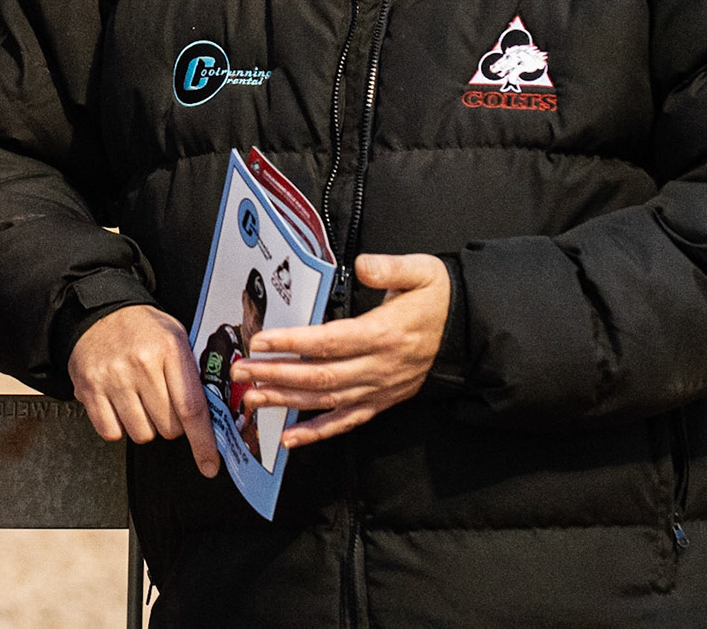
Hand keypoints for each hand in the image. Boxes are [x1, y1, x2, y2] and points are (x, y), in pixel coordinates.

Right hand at [68, 304, 219, 477]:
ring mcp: (113, 377)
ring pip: (141, 433)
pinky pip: (111, 432)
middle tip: (163, 403)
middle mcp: (141, 364)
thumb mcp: (176, 338)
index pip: (192, 407)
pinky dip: (118, 427)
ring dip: (145, 426)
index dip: (203, 442)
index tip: (209, 464)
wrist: (99, 311)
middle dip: (171, 424)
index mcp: (169, 349)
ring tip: (139, 400)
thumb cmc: (142, 328)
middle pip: (168, 427)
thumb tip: (213, 420)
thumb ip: (192, 375)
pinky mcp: (89, 389)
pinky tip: (120, 405)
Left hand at [232, 253, 449, 448]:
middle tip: (241, 371)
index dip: (293, 343)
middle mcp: (379, 367)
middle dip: (276, 375)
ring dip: (286, 402)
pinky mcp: (381, 402)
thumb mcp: (422, 271)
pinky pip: (346, 421)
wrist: (465, 331)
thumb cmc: (436, 299)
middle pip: (320, 376)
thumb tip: (364, 265)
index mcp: (384, 334)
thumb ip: (391, 268)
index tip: (261, 341)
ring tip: (251, 398)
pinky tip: (288, 440)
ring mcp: (379, 388)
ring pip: (326, 400)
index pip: (330, 342)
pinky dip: (316, 433)